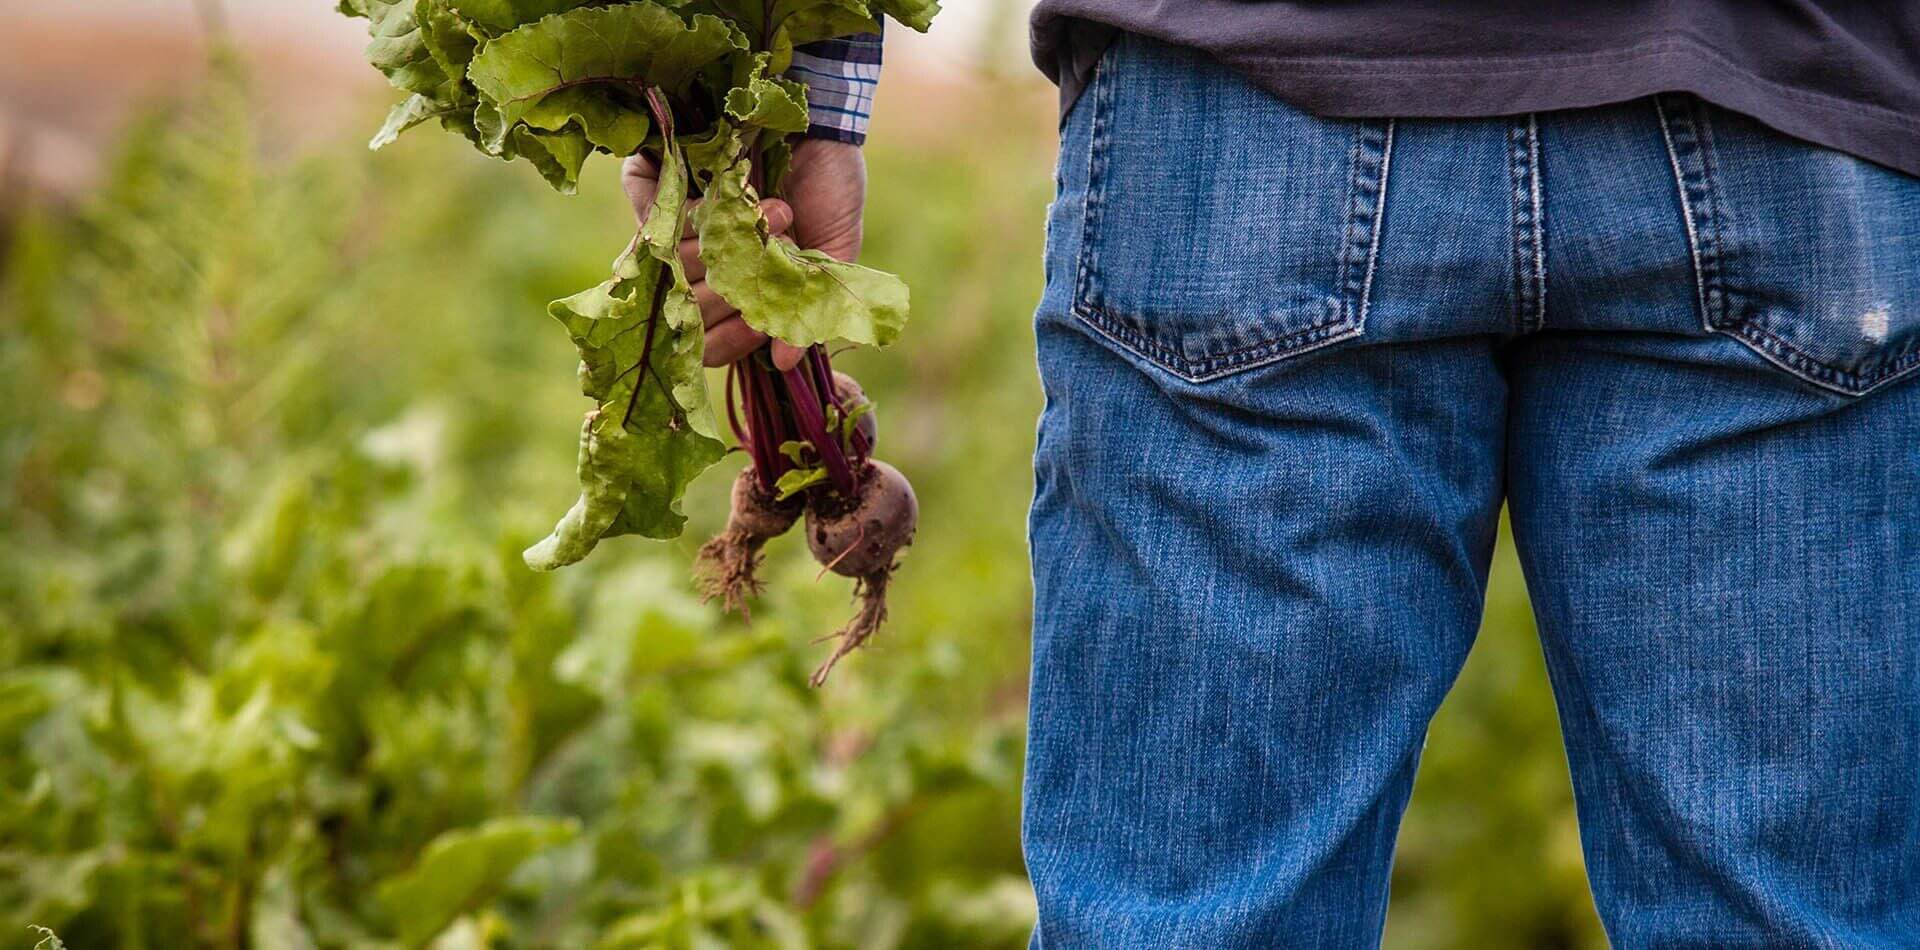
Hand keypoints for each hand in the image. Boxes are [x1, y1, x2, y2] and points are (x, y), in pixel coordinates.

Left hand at [622, 138, 867, 370]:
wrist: (820, 118)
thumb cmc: (830, 185)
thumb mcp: (831, 251)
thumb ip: (809, 306)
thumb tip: (784, 364)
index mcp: (746, 287)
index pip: (712, 342)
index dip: (730, 341)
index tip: (760, 324)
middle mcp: (707, 261)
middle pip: (688, 309)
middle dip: (733, 289)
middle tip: (777, 252)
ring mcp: (680, 224)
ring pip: (671, 266)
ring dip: (727, 244)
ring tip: (776, 211)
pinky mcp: (659, 184)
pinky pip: (649, 214)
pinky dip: (688, 210)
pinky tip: (729, 195)